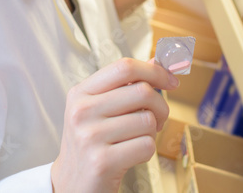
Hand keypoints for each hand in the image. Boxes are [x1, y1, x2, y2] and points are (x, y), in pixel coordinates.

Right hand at [52, 58, 176, 192]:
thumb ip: (124, 86)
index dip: (154, 71)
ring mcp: (90, 136)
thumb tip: (155, 62)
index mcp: (80, 93)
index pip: (124, 67)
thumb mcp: (99, 109)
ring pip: (147, 121)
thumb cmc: (91, 143)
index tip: (171, 80)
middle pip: (142, 92)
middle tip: (157, 119)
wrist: (72, 184)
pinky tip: (131, 155)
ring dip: (152, 132)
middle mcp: (82, 111)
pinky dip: (147, 151)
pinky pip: (146, 146)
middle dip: (160, 106)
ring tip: (137, 139)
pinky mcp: (102, 161)